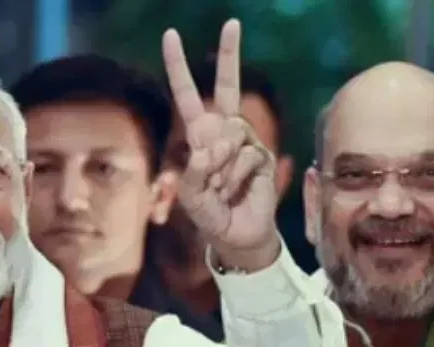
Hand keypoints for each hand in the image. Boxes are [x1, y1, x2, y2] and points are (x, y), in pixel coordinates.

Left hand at [162, 19, 279, 270]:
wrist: (238, 236)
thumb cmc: (210, 215)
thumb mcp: (190, 197)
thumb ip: (191, 173)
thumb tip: (205, 149)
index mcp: (200, 136)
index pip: (188, 95)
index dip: (180, 68)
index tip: (171, 35)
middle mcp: (223, 131)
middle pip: (227, 87)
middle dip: (229, 55)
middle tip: (232, 22)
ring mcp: (245, 141)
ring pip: (230, 136)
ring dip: (220, 169)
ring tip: (220, 191)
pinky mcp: (262, 155)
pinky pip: (244, 156)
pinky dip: (234, 178)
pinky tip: (235, 192)